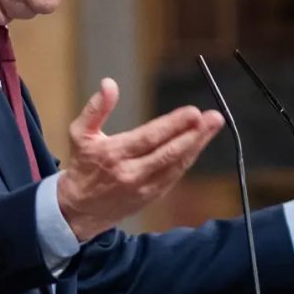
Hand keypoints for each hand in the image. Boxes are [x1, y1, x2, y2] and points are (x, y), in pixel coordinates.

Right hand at [57, 78, 224, 241]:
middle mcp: (131, 172)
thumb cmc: (82, 165)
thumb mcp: (80, 134)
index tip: (193, 112)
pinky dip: (188, 159)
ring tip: (213, 127)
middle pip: (169, 152)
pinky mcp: (152, 196)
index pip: (149, 137)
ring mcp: (144, 187)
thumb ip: (96, 109)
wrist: (79, 209)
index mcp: (114, 154)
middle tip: (214, 118)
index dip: (173, 125)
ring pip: (176, 165)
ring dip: (197, 145)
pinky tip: (199, 144)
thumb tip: (109, 84)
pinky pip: (174, 175)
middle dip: (194, 134)